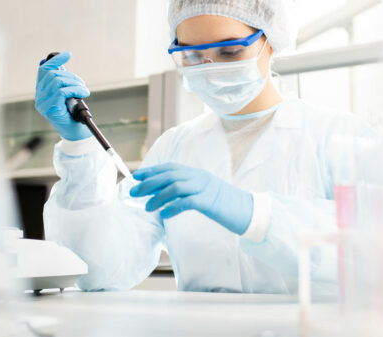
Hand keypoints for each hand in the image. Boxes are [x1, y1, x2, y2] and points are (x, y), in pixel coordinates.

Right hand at [35, 51, 91, 140]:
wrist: (76, 133)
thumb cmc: (73, 114)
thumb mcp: (69, 95)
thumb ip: (64, 82)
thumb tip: (62, 65)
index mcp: (42, 92)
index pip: (44, 70)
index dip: (55, 60)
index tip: (68, 55)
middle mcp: (39, 97)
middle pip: (53, 75)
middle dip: (71, 76)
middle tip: (82, 84)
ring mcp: (43, 103)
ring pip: (58, 81)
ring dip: (75, 83)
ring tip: (84, 90)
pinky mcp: (50, 109)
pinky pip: (62, 91)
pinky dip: (76, 89)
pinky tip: (84, 93)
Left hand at [130, 163, 253, 234]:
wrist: (248, 211)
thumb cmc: (225, 205)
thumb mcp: (205, 193)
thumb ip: (188, 191)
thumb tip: (164, 196)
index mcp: (198, 174)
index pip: (171, 167)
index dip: (152, 171)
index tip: (136, 177)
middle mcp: (200, 177)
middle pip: (170, 175)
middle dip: (149, 183)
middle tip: (134, 192)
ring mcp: (205, 188)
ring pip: (175, 187)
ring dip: (158, 197)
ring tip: (147, 207)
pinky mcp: (209, 202)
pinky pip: (186, 202)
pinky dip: (172, 207)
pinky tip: (164, 214)